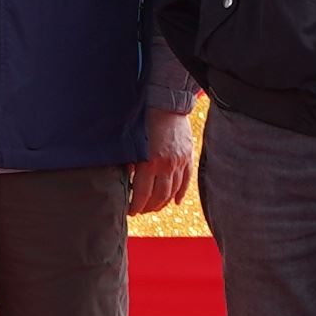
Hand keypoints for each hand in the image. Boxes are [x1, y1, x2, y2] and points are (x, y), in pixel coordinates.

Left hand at [130, 106, 200, 220]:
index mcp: (150, 163)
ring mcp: (180, 162)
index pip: (142, 194)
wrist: (167, 105)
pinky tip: (175, 202)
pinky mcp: (188, 157)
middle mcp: (166, 165)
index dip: (135, 206)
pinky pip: (186, 181)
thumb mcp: (133, 144)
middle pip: (159, 197)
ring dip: (163, 203)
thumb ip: (131, 164)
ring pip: (173, 192)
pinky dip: (181, 193)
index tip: (130, 211)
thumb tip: (127, 182)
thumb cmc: (144, 122)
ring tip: (154, 207)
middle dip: (148, 207)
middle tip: (140, 210)